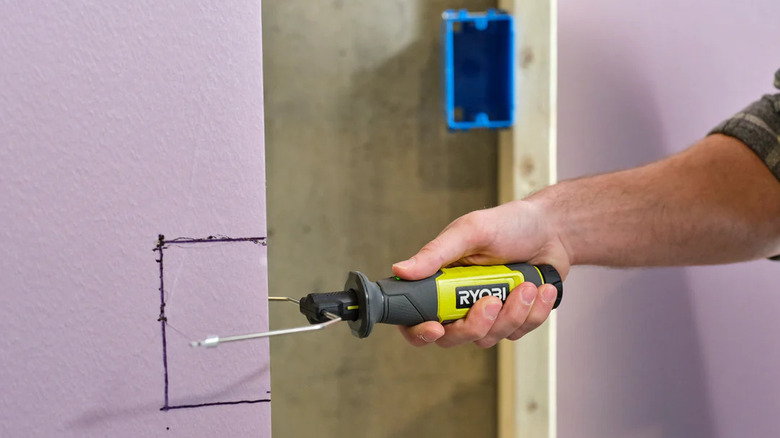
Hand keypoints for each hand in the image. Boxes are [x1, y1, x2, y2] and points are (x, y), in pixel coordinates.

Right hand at [392, 199, 570, 347]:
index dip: (420, 332)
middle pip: (452, 338)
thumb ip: (435, 254)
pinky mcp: (513, 320)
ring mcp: (487, 314)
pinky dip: (533, 312)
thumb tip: (401, 270)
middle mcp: (459, 302)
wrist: (552, 231)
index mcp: (440, 282)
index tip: (436, 328)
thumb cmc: (508, 224)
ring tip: (526, 285)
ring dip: (512, 313)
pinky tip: (539, 289)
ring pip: (488, 337)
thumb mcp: (469, 232)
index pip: (415, 319)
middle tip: (493, 300)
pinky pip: (517, 333)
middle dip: (476, 324)